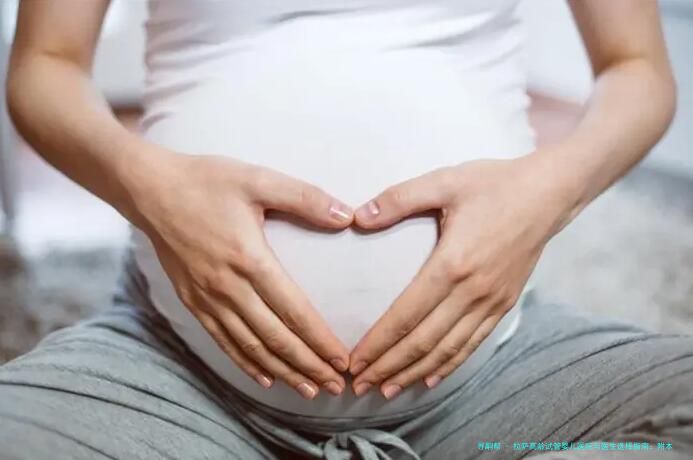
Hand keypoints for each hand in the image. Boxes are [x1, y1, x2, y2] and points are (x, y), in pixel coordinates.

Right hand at [135, 149, 353, 398]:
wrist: (148, 189)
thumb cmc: (205, 181)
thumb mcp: (258, 179)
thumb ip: (305, 198)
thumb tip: (347, 216)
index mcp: (249, 259)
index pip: (293, 311)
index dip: (320, 340)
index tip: (343, 361)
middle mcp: (228, 287)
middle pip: (275, 338)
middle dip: (308, 365)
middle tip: (336, 386)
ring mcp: (207, 298)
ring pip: (250, 346)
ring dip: (281, 371)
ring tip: (308, 390)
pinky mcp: (191, 301)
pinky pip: (222, 340)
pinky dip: (245, 362)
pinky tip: (263, 377)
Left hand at [348, 155, 571, 398]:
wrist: (550, 193)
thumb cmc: (494, 184)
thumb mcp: (444, 181)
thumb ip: (399, 199)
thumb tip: (357, 217)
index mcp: (452, 263)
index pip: (406, 315)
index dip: (378, 343)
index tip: (353, 362)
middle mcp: (472, 291)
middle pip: (423, 341)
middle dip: (388, 367)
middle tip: (358, 386)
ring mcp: (491, 302)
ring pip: (447, 350)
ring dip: (414, 373)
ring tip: (386, 390)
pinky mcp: (504, 304)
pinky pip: (473, 343)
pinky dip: (450, 365)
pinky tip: (431, 379)